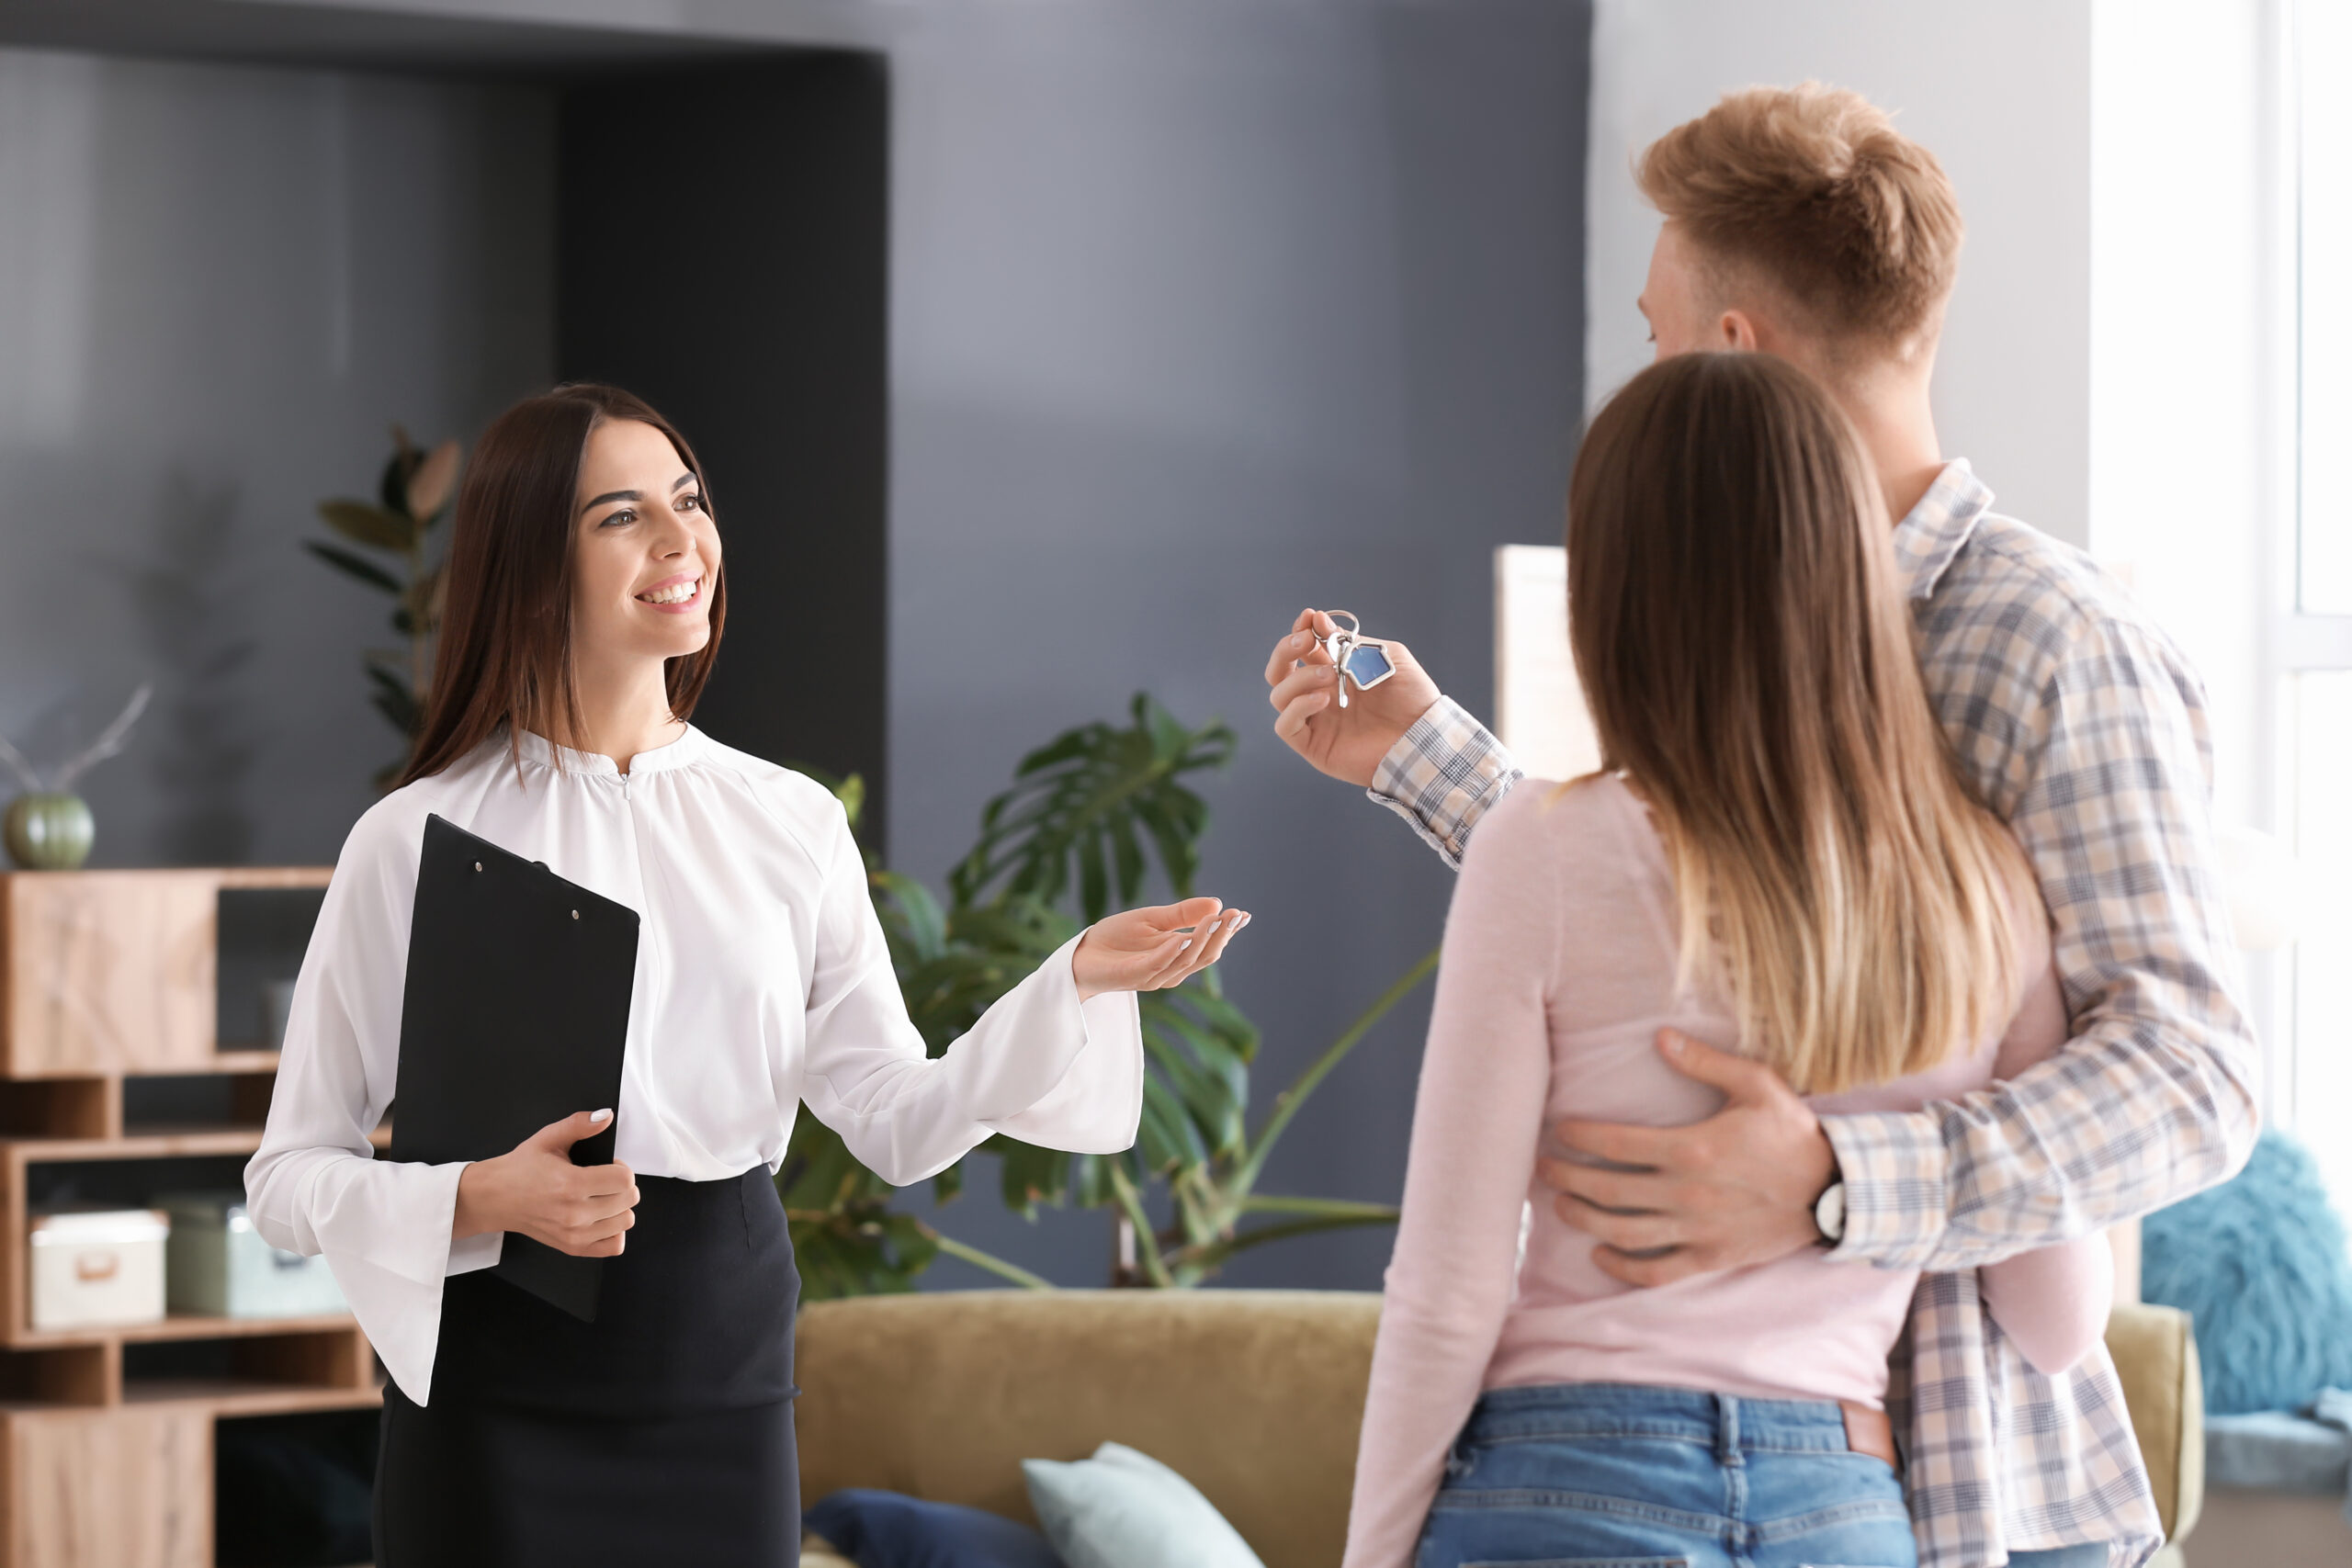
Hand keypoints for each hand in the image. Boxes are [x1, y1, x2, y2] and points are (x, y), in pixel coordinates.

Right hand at [453, 1109, 639, 1257]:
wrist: (495, 1198)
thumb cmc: (520, 1169)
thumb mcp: (547, 1138)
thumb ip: (579, 1124)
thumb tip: (604, 1116)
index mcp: (570, 1184)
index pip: (624, 1180)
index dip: (621, 1168)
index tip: (608, 1166)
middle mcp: (574, 1213)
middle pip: (629, 1200)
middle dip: (622, 1185)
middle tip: (604, 1180)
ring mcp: (574, 1234)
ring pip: (625, 1221)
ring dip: (619, 1207)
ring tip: (601, 1197)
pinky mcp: (573, 1248)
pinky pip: (614, 1246)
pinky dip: (614, 1231)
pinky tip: (601, 1218)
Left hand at [1072, 896, 1249, 1000]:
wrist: (1081, 954)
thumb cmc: (1116, 938)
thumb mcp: (1153, 918)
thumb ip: (1182, 913)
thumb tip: (1217, 902)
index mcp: (1178, 955)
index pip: (1209, 945)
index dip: (1227, 931)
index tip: (1244, 915)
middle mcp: (1171, 969)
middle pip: (1204, 956)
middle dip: (1221, 936)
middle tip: (1234, 915)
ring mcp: (1154, 976)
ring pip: (1185, 961)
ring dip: (1200, 941)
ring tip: (1213, 921)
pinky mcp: (1134, 977)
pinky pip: (1157, 966)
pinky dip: (1171, 952)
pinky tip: (1183, 938)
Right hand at [1263, 608, 1441, 787]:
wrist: (1425, 734)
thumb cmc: (1411, 697)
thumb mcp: (1384, 656)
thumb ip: (1350, 641)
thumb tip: (1318, 620)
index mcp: (1334, 672)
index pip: (1301, 650)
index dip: (1300, 631)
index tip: (1308, 617)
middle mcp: (1319, 695)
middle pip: (1279, 671)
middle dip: (1286, 649)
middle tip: (1306, 640)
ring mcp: (1315, 720)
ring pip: (1279, 695)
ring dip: (1300, 678)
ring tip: (1331, 674)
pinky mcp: (1313, 746)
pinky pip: (1285, 726)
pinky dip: (1298, 707)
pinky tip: (1323, 699)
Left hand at [1536, 1030, 1835, 1285]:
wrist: (1837, 1191)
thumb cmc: (1793, 1133)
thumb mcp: (1756, 1084)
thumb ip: (1704, 1061)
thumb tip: (1660, 1036)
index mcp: (1692, 1149)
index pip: (1615, 1144)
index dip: (1578, 1138)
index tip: (1556, 1130)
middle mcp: (1687, 1194)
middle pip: (1607, 1192)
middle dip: (1566, 1179)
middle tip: (1541, 1168)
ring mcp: (1698, 1231)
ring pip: (1623, 1233)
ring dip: (1583, 1220)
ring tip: (1559, 1206)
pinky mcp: (1711, 1258)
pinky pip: (1657, 1271)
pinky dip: (1622, 1268)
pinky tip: (1599, 1255)